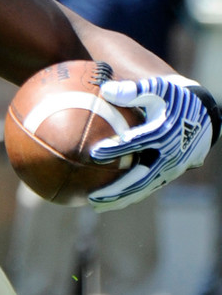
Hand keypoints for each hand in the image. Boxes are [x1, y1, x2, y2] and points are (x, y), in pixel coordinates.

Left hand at [87, 75, 219, 211]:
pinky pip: (149, 186)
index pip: (137, 143)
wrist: (202, 114)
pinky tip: (110, 199)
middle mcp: (169, 154)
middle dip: (116, 190)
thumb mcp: (157, 89)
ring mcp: (172, 167)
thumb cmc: (172, 98)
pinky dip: (131, 194)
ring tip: (95, 206)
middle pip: (141, 178)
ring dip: (121, 199)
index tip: (94, 154)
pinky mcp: (171, 173)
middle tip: (91, 198)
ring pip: (144, 188)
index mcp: (164, 132)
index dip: (116, 149)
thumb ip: (133, 91)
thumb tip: (106, 90)